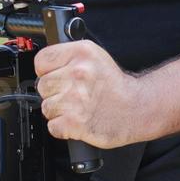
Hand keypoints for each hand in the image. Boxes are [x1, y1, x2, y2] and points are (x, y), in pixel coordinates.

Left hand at [34, 40, 152, 148]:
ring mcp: (75, 99)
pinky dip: (62, 127)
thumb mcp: (94, 56)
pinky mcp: (75, 122)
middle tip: (72, 94)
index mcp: (81, 53)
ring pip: (46, 107)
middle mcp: (77, 74)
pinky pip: (53, 126)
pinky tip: (76, 120)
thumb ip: (68, 58)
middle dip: (54, 92)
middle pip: (42, 85)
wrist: (138, 108)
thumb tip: (43, 67)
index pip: (41, 61)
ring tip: (77, 108)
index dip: (47, 71)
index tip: (56, 76)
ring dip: (59, 111)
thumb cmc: (115, 85)